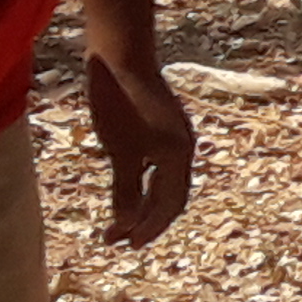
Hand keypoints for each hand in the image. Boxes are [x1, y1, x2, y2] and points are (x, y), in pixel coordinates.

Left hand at [86, 54, 194, 246]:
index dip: (150, 228)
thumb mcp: (120, 151)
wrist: (120, 56)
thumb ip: (126, 189)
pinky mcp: (159, 125)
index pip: (170, 205)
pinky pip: (155, 163)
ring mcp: (172, 135)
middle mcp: (182, 148)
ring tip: (118, 218)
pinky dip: (141, 181)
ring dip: (141, 202)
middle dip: (145, 220)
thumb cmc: (120, 103)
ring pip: (161, 180)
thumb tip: (127, 223)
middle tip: (120, 239)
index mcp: (178, 156)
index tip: (128, 245)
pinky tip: (124, 184)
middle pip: (169, 196)